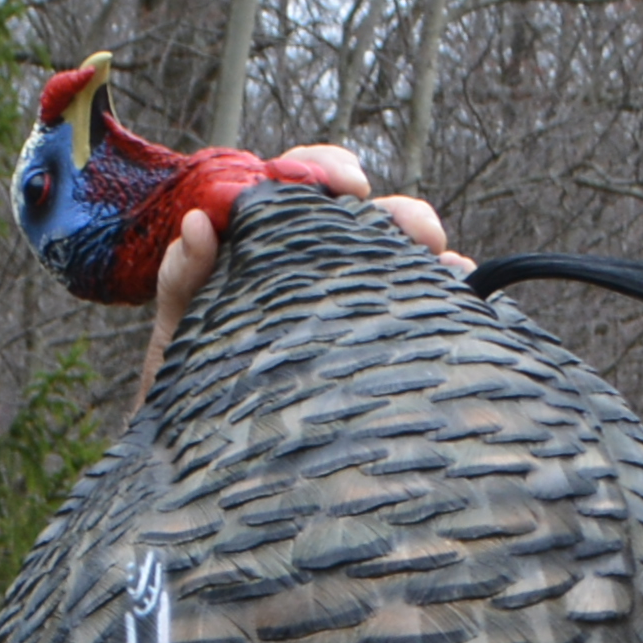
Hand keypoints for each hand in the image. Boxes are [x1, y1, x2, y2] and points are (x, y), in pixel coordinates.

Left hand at [145, 147, 460, 393]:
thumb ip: (182, 281)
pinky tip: (463, 293)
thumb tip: (198, 223)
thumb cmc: (194, 398)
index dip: (323, 170)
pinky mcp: (384, 344)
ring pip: (405, 258)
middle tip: (416, 232)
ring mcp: (355, 304)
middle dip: (400, 214)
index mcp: (268, 247)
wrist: (210, 472)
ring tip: (444, 263)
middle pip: (371, 218)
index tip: (343, 183)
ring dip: (429, 249)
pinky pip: (427, 308)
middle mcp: (319, 267)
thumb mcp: (179, 341)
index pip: (301, 184)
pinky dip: (452, 293)